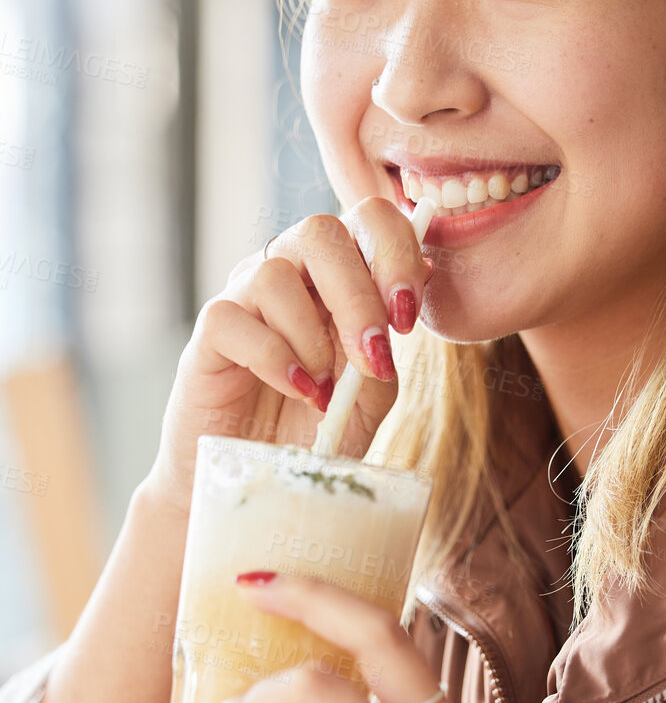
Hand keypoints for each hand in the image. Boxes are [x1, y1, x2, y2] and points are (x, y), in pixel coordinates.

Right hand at [144, 199, 434, 514]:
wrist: (261, 482)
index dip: (394, 252)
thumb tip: (417, 282)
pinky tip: (298, 391)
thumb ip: (388, 345)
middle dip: (357, 295)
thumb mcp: (370, 396)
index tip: (407, 317)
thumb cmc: (317, 430)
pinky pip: (235, 318)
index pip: (367, 220)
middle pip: (319, 232)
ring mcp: (245, 298)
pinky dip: (276, 358)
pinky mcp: (210, 333)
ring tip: (323, 393)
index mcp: (339, 276)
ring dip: (311, 337)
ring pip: (274, 273)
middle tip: (372, 357)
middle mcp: (291, 272)